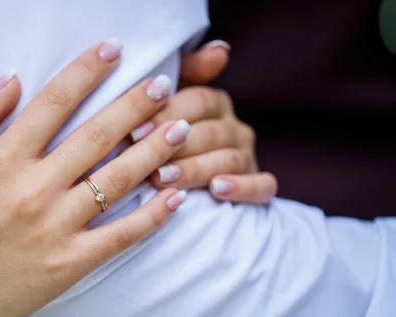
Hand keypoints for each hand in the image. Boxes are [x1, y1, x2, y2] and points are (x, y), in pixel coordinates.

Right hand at [0, 40, 188, 316]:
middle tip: (164, 86)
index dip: (87, 70)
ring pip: (116, 181)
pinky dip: (152, 216)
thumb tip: (13, 78)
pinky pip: (120, 236)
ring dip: (154, 151)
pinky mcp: (69, 263)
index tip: (113, 50)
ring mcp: (55, 227)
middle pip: (97, 137)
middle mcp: (34, 189)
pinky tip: (176, 196)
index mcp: (3, 160)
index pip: (54, 102)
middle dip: (135, 106)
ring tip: (181, 128)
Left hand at [145, 40, 276, 203]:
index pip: (198, 101)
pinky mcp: (261, 186)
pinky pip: (262, 185)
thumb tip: (220, 49)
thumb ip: (185, 74)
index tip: (134, 131)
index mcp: (215, 104)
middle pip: (210, 133)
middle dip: (175, 147)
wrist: (187, 187)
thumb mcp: (167, 105)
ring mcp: (249, 156)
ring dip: (195, 169)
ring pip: (229, 160)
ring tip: (163, 179)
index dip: (166, 114)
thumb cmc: (166, 140)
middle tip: (144, 160)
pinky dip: (241, 187)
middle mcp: (235, 127)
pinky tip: (217, 189)